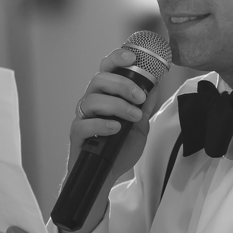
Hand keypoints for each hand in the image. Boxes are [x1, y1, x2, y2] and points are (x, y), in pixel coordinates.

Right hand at [69, 47, 164, 190]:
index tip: (133, 58)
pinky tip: (115, 128)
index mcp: (106, 94)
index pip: (107, 68)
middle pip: (99, 79)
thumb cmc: (120, 148)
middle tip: (140, 98)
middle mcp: (92, 101)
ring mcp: (83, 116)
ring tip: (133, 117)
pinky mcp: (77, 134)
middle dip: (122, 85)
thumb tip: (156, 84)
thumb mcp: (140, 126)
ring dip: (117, 106)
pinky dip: (102, 124)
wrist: (108, 174)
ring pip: (93, 99)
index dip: (117, 58)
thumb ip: (145, 106)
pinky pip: (84, 124)